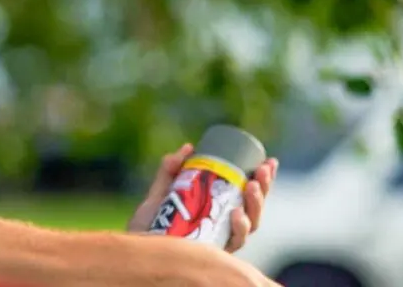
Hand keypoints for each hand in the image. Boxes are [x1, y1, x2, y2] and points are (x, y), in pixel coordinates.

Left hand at [127, 143, 278, 252]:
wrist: (133, 251)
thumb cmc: (149, 228)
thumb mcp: (160, 195)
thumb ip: (170, 172)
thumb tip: (187, 148)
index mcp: (220, 214)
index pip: (248, 196)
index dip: (264, 180)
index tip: (269, 161)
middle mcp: (225, 230)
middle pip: (255, 210)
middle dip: (264, 189)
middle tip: (261, 171)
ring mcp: (220, 243)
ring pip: (250, 226)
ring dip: (255, 205)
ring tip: (251, 187)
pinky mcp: (213, 255)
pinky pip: (232, 243)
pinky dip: (239, 229)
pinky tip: (237, 214)